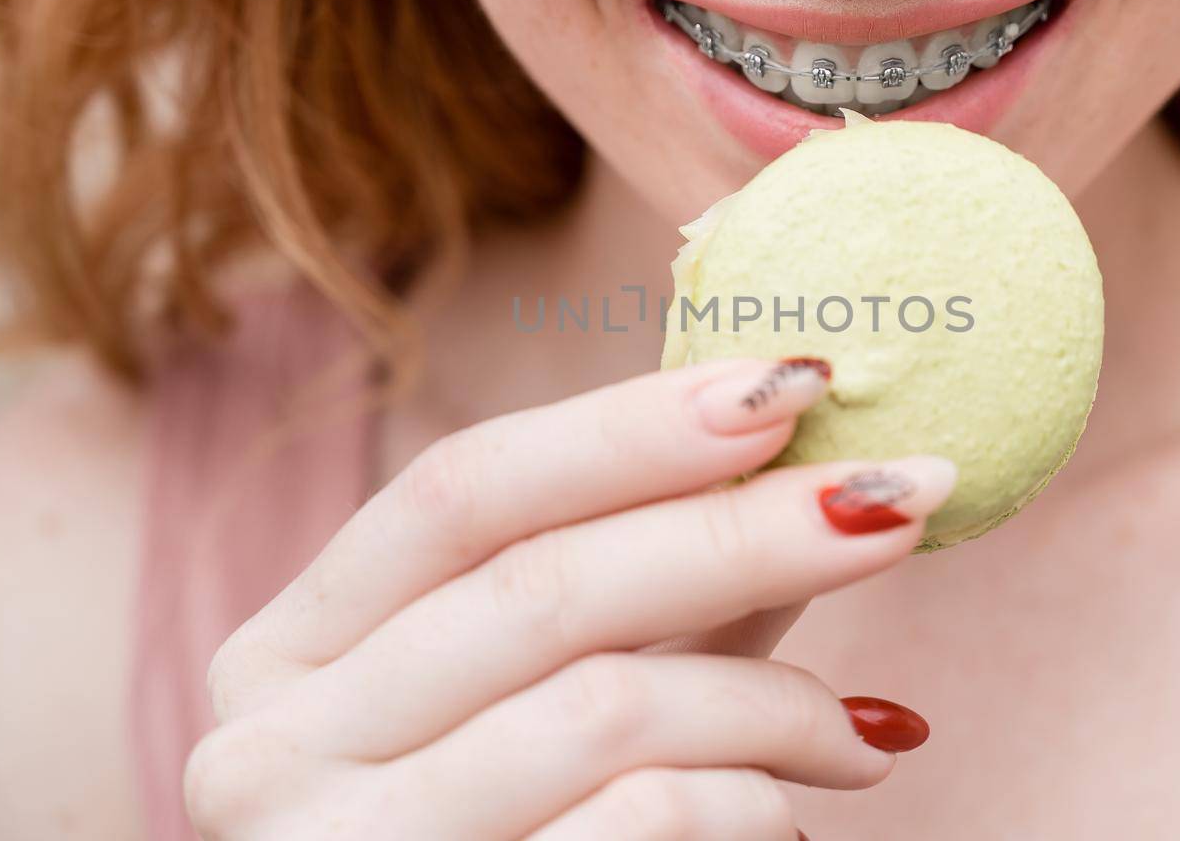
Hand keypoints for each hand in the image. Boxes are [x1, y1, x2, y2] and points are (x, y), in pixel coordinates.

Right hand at [183, 357, 954, 838]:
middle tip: (901, 498)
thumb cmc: (499, 837)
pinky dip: (746, 805)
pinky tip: (791, 810)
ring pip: (604, 706)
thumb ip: (639, 602)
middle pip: (544, 585)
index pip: (462, 489)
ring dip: (774, 703)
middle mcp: (277, 740)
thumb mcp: (538, 704)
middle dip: (748, 531)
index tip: (788, 384)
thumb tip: (810, 474)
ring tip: (859, 734)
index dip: (628, 426)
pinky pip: (639, 823)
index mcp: (294, 649)